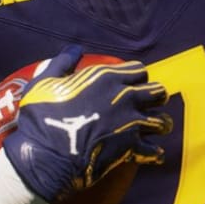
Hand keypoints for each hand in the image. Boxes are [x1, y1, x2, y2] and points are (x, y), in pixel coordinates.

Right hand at [3, 46, 171, 201]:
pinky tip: (150, 154)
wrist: (44, 154)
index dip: (136, 77)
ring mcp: (131, 124)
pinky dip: (154, 153)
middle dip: (154, 97)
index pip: (139, 70)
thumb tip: (74, 49)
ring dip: (159, 124)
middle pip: (158, 92)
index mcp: (107, 78)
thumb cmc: (41, 117)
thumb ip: (63, 63)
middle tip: (146, 104)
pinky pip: (155, 151)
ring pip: (163, 121)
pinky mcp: (131, 149)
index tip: (131, 84)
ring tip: (153, 129)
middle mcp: (125, 98)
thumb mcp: (45, 81)